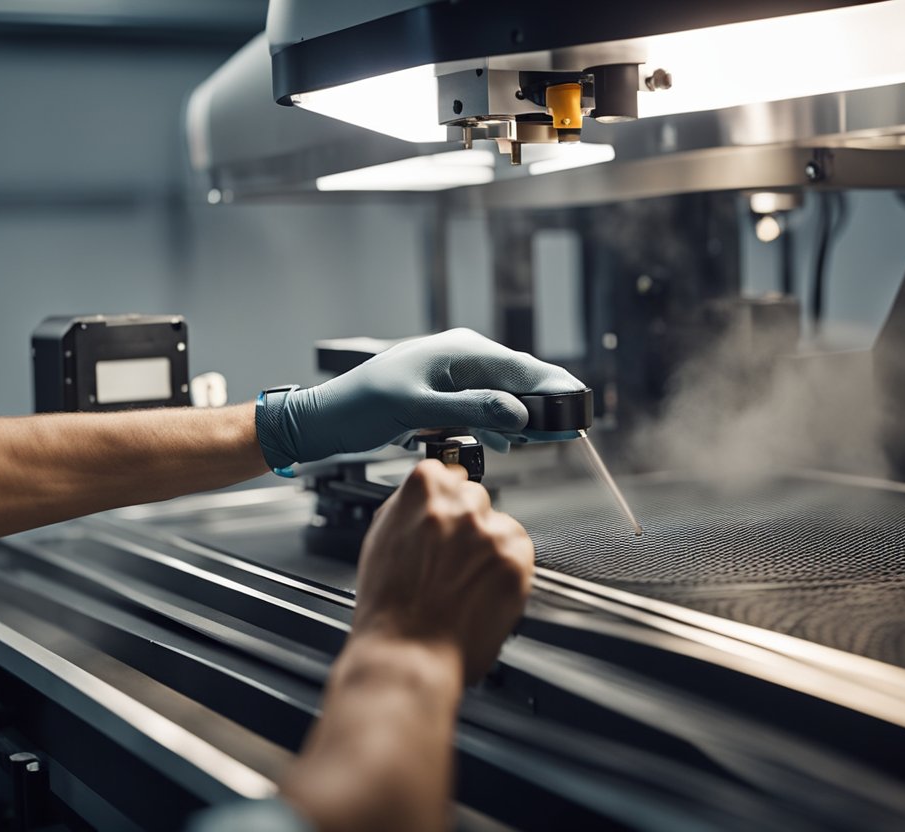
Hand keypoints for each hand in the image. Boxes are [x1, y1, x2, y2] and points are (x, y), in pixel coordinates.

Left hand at [255, 328, 582, 468]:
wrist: (326, 418)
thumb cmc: (362, 406)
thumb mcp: (417, 408)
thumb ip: (470, 409)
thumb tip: (518, 412)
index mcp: (459, 351)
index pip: (519, 367)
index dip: (553, 387)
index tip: (578, 406)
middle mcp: (461, 358)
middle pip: (516, 380)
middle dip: (540, 406)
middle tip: (564, 432)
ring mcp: (452, 378)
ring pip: (501, 397)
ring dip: (517, 419)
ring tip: (534, 441)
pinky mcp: (443, 397)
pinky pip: (481, 408)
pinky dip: (494, 424)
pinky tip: (500, 441)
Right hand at [352, 459, 534, 684]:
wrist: (408, 653)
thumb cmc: (388, 608)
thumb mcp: (381, 537)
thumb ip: (408, 507)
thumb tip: (426, 495)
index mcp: (424, 488)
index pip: (447, 472)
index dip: (445, 498)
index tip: (443, 515)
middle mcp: (461, 504)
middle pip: (476, 498)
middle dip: (466, 523)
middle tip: (450, 558)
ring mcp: (491, 532)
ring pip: (500, 526)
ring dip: (488, 547)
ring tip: (463, 580)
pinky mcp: (516, 561)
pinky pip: (519, 552)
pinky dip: (506, 568)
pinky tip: (479, 589)